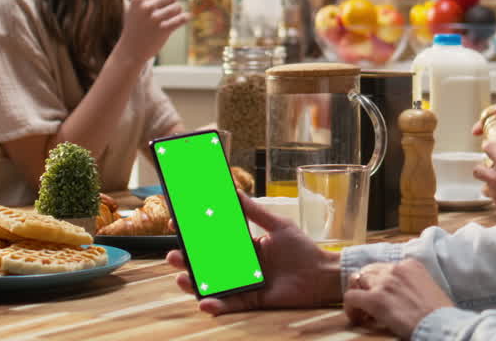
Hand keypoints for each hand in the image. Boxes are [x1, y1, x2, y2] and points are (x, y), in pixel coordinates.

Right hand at [121, 0, 187, 63]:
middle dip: (172, 1)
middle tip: (167, 10)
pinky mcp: (163, 30)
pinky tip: (186, 18)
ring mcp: (154, 19)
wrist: (131, 49)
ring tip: (171, 17)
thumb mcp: (135, 5)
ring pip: (177, 7)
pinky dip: (185, 18)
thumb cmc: (134, 25)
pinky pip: (181, 18)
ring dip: (177, 11)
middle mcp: (146, 7)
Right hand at [166, 190, 341, 314]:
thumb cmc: (302, 249)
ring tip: (181, 278)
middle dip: (187, 260)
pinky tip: (204, 303)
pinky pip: (230, 303)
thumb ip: (254, 211)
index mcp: (245, 245)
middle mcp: (241, 264)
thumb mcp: (276, 225)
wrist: (322, 274)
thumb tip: (233, 190)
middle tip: (173, 255)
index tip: (176, 224)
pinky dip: (217, 305)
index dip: (195, 234)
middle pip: (208, 263)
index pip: (214, 239)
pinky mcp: (252, 300)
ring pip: (213, 284)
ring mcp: (244, 282)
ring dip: (194, 283)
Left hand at [343, 260, 452, 337]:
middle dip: (367, 287)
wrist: (441, 324)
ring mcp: (385, 282)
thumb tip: (402, 294)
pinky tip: (357, 319)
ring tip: (364, 313)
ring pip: (358, 282)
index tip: (382, 295)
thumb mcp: (429, 287)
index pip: (384, 267)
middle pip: (368, 271)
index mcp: (410, 265)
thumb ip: (412, 283)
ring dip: (359, 296)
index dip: (379, 282)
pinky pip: (351, 297)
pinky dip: (350, 308)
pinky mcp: (376, 299)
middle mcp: (396, 268)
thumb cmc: (439, 313)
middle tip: (370, 305)